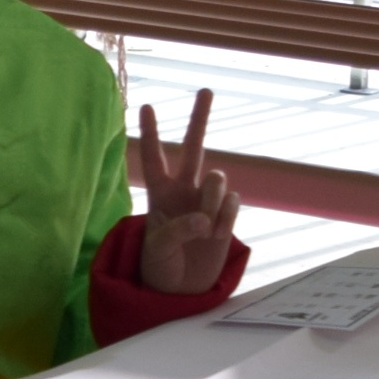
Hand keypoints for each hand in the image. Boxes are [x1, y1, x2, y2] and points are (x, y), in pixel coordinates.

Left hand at [133, 88, 238, 292]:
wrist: (182, 289)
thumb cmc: (160, 266)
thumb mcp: (158, 249)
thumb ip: (178, 229)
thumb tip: (204, 218)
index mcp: (159, 194)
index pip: (154, 158)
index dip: (151, 133)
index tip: (146, 105)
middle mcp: (184, 190)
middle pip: (194, 147)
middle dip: (199, 118)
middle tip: (205, 89)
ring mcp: (207, 201)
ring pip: (217, 178)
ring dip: (212, 199)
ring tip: (205, 225)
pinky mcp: (226, 215)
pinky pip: (232, 202)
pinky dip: (225, 218)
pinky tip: (216, 235)